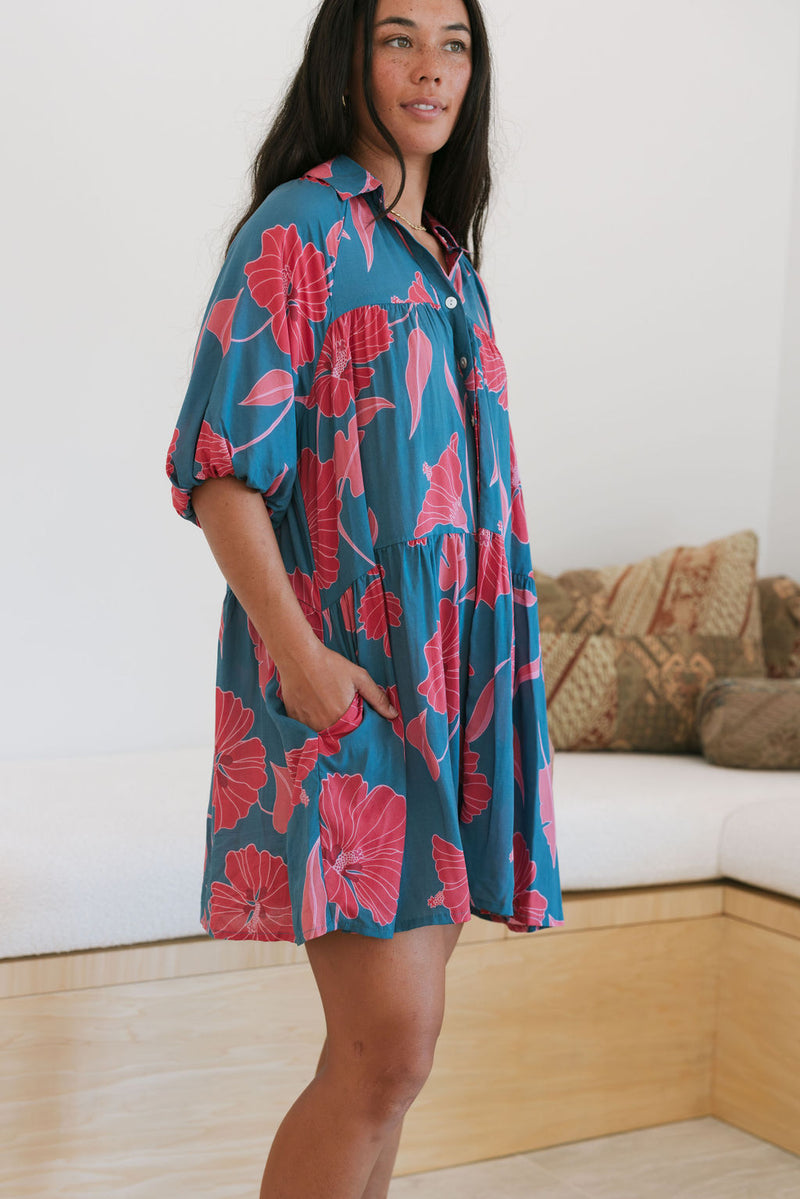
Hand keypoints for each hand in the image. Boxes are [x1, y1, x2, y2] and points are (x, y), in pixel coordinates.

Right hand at [277, 642, 398, 733]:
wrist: (299, 656)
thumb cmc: (331, 664)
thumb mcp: (359, 677)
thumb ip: (377, 698)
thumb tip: (394, 715)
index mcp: (342, 717)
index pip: (352, 732)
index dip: (354, 723)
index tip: (351, 711)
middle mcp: (323, 724)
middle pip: (336, 733)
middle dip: (339, 724)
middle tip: (335, 704)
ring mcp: (306, 723)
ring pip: (319, 732)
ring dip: (324, 723)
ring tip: (322, 703)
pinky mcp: (293, 718)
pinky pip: (304, 728)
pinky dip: (309, 721)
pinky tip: (310, 704)